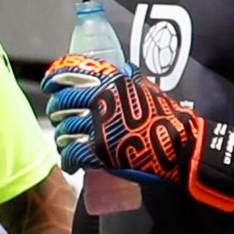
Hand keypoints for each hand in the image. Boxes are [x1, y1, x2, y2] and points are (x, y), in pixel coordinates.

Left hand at [41, 56, 233, 212]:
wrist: (183, 147)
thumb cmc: (169, 118)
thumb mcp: (149, 89)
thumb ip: (131, 80)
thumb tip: (122, 68)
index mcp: (112, 82)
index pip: (72, 71)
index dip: (55, 77)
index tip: (49, 83)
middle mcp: (102, 100)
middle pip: (63, 103)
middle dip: (56, 112)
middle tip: (59, 119)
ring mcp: (100, 125)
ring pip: (65, 130)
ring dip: (61, 138)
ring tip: (65, 143)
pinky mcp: (100, 150)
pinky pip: (72, 153)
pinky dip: (67, 160)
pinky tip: (70, 164)